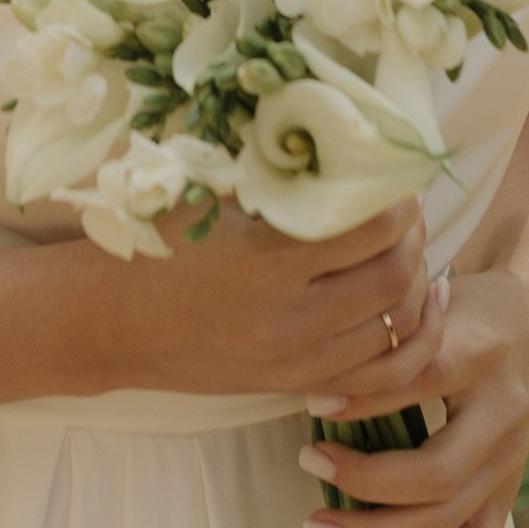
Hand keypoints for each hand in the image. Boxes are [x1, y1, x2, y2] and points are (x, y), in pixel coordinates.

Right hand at [94, 197, 445, 414]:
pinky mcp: (296, 385)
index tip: (396, 175)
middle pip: (395, 276)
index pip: (373, 227)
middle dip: (415, 235)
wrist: (111, 324)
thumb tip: (342, 142)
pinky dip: (410, 339)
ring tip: (412, 248)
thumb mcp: (209, 198)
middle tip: (408, 207)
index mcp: (267, 261)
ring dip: (417, 282)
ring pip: (397, 327)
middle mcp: (290, 318)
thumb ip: (277, 179)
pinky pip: (382, 373)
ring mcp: (297, 360)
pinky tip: (416, 306)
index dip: (399, 197)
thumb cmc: (154, 248)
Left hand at [295, 265, 528, 527]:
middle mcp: (503, 416)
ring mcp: (509, 463)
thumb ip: (386, 330)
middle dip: (363, 481)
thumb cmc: (465, 315)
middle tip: (308, 460)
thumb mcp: (433, 303)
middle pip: (436, 472)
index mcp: (481, 356)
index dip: (363, 398)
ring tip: (318, 526)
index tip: (313, 401)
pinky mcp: (507, 494)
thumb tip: (309, 362)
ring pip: (448, 519)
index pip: (420, 382)